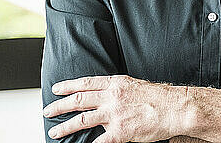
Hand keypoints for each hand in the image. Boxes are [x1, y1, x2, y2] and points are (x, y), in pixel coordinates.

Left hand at [43, 74, 187, 142]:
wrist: (173, 108)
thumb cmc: (156, 97)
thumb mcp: (131, 84)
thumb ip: (114, 89)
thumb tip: (100, 94)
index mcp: (114, 83)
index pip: (84, 83)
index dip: (67, 86)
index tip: (55, 89)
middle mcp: (111, 97)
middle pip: (78, 100)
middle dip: (59, 106)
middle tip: (47, 110)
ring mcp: (114, 115)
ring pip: (82, 120)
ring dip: (65, 126)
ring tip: (54, 131)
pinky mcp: (120, 132)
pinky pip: (99, 142)